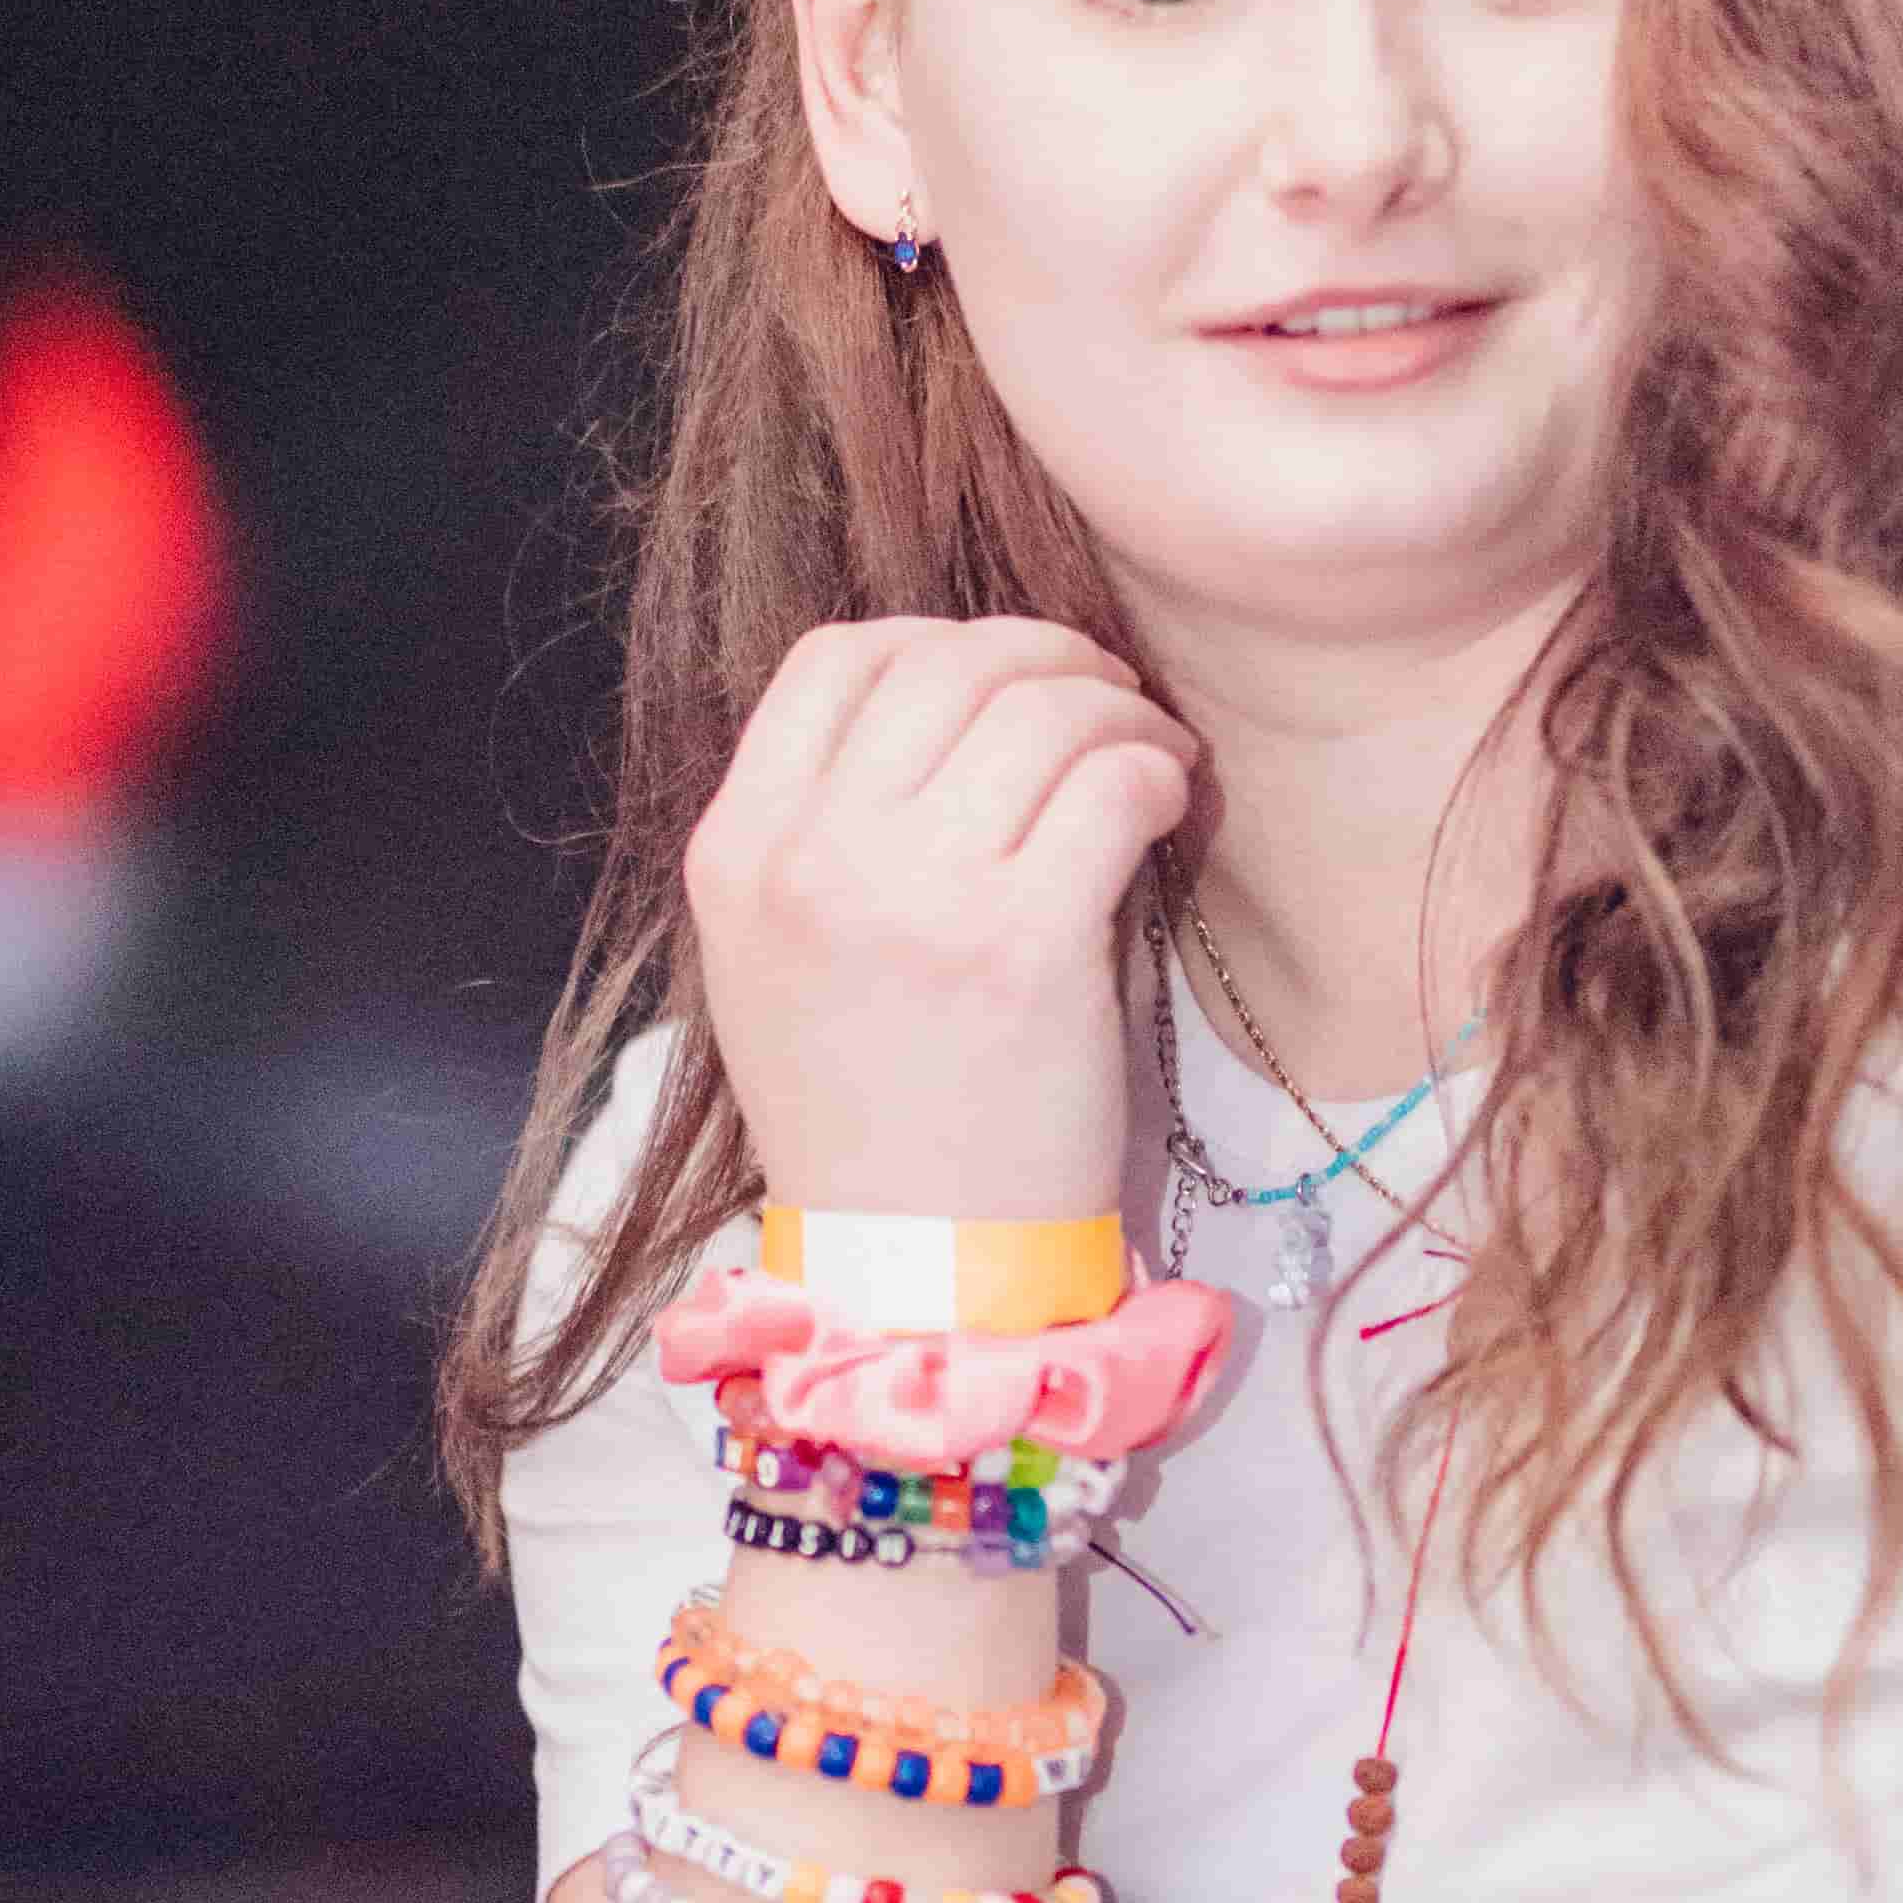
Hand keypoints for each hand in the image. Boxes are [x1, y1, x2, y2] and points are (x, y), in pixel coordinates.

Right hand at [682, 615, 1201, 1222]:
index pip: (835, 659)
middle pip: (950, 661)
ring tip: (1149, 759)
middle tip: (1106, 705)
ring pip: (1042, 706)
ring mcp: (913, 898)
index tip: (1004, 685)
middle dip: (1052, 660)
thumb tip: (958, 698)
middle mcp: (811, 859)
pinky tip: (1165, 806)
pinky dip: (1156, 772)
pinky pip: (1111, 782)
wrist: (917, 1260)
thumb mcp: (780, 957)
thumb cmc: (872, 1107)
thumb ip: (826, 826)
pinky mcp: (1022, 943)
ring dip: (1119, 711)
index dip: (939, 641)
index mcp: (737, 851)